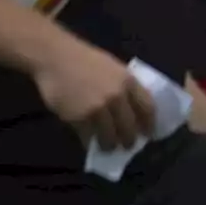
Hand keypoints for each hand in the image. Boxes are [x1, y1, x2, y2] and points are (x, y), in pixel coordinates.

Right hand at [33, 41, 156, 150]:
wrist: (56, 57)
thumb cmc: (85, 60)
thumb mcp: (114, 68)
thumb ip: (125, 87)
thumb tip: (133, 108)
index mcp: (129, 82)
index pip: (148, 108)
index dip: (150, 124)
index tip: (149, 133)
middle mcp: (117, 97)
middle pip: (130, 127)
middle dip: (130, 140)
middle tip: (128, 145)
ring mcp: (98, 109)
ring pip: (110, 137)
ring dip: (110, 145)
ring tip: (108, 147)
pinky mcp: (79, 118)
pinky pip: (88, 137)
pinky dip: (90, 142)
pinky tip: (90, 143)